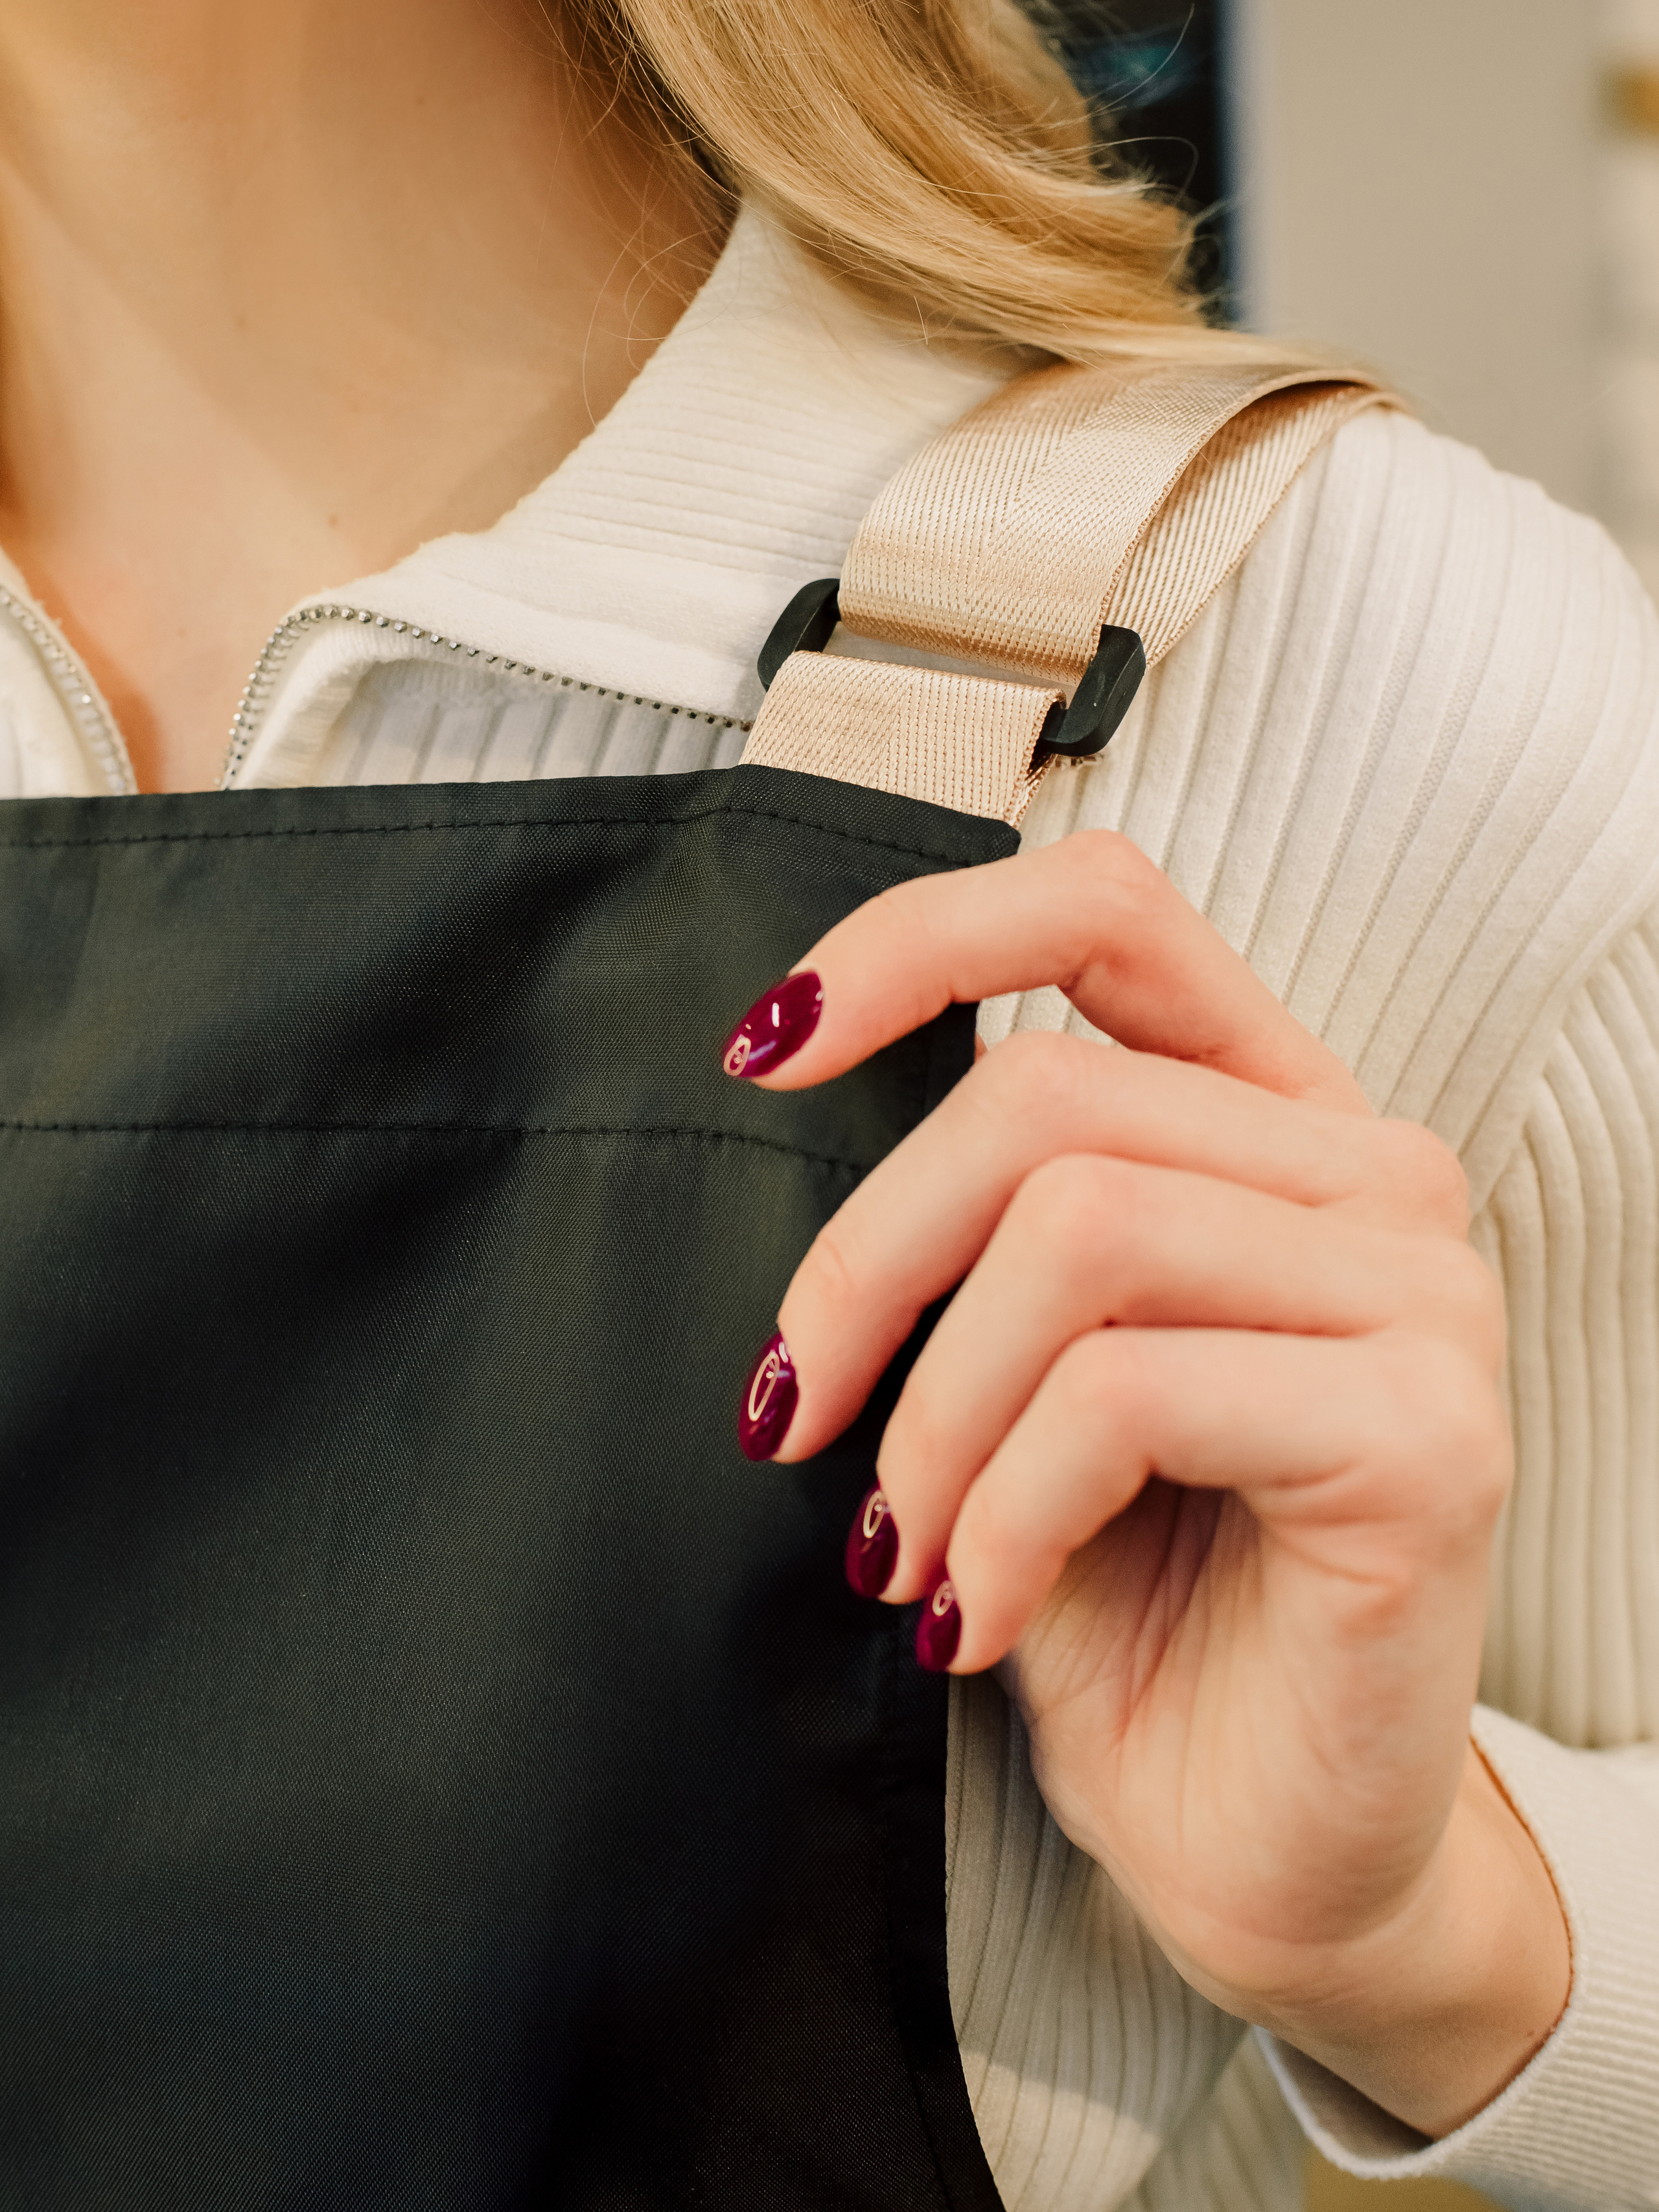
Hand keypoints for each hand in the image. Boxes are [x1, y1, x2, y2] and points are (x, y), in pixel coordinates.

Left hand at [728, 830, 1569, 2138]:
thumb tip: (780, 1083)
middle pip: (1046, 1100)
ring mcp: (1420, 1294)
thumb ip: (978, 1222)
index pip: (1108, 912)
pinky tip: (978, 1617)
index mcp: (1274, 1123)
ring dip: (935, 1419)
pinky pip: (1127, 1394)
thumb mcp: (1020, 1374)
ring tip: (904, 1553)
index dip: (916, 944)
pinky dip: (1004, 1513)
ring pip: (1079, 1233)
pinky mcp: (1426, 1434)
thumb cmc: (1130, 1597)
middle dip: (865, 1265)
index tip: (761, 1051)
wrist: (1260, 1840)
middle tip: (790, 1418)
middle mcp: (1372, 1175)